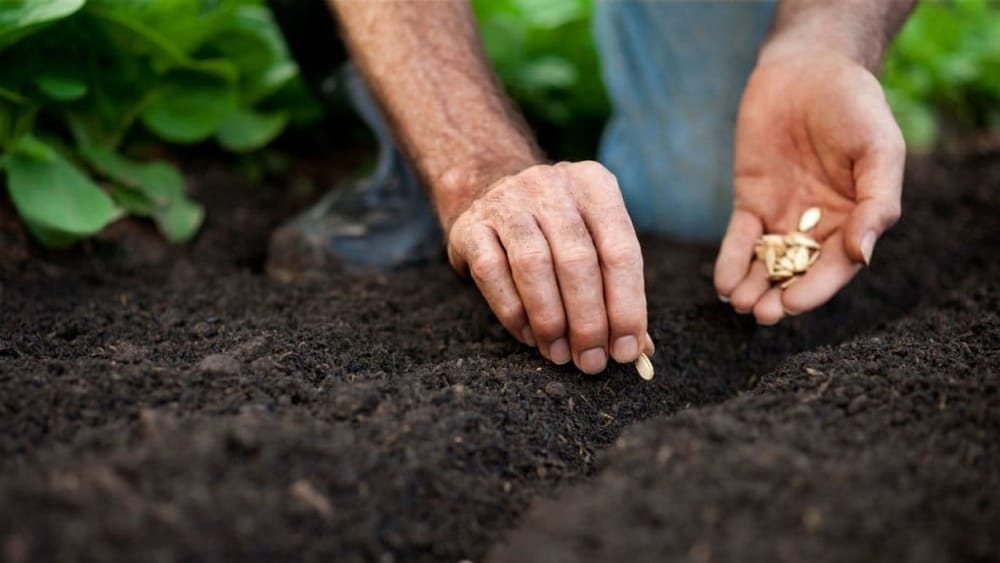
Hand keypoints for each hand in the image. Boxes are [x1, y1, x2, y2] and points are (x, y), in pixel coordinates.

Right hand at [445, 161, 652, 373]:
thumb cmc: (555, 230)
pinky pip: (492, 274)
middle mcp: (551, 186)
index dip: (627, 306)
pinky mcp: (470, 226)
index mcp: (594, 186)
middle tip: (591, 361)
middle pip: (577, 261)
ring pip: (534, 266)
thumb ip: (617, 289)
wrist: (487, 190)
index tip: (626, 351)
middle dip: (588, 321)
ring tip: (560, 354)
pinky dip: (513, 312)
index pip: (621, 251)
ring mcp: (507, 201)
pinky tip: (529, 335)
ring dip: (550, 320)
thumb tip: (639, 349)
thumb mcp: (593, 241)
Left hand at [715, 48, 904, 324]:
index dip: (815, 289)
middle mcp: (819, 227)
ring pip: (767, 264)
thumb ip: (876, 202)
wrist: (808, 69)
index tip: (793, 305)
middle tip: (760, 313)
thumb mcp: (879, 150)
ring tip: (739, 303)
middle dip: (779, 296)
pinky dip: (731, 261)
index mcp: (856, 220)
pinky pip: (739, 239)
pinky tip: (723, 282)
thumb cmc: (856, 106)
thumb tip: (864, 254)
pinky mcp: (750, 202)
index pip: (836, 267)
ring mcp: (783, 217)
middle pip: (799, 273)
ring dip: (753, 286)